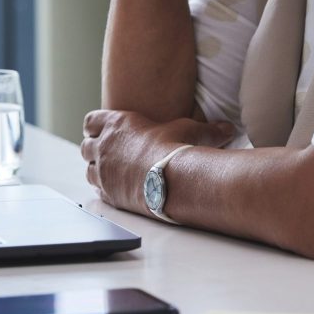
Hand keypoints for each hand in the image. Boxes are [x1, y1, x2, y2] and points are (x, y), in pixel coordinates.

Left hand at [80, 109, 234, 214]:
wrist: (171, 181)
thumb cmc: (177, 150)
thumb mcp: (191, 132)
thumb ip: (206, 129)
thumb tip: (229, 129)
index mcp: (118, 124)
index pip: (92, 121)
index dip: (96, 125)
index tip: (102, 129)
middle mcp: (105, 146)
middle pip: (85, 146)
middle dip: (94, 149)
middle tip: (106, 152)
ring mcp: (105, 171)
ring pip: (88, 169)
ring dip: (96, 169)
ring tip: (109, 172)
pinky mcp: (109, 193)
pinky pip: (96, 189)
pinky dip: (103, 187)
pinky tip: (115, 188)